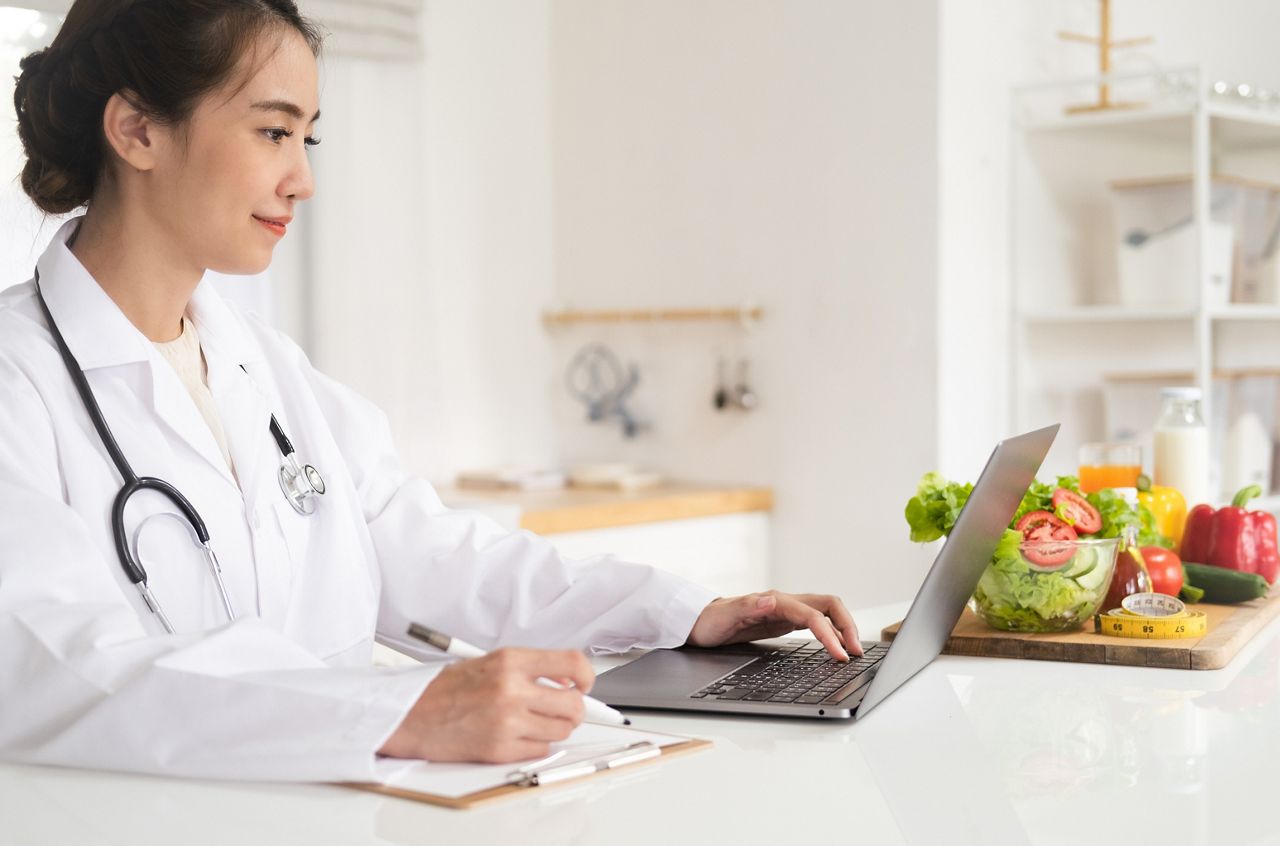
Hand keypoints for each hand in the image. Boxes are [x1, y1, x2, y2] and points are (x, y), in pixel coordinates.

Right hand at [378, 647, 593, 762]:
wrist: (409, 715)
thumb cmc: (446, 689)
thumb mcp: (489, 662)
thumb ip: (530, 668)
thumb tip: (568, 680)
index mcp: (510, 661)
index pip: (572, 664)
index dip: (587, 676)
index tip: (586, 684)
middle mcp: (511, 690)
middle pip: (574, 705)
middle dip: (573, 709)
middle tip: (562, 708)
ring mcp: (506, 722)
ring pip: (561, 730)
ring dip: (554, 728)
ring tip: (532, 720)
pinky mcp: (499, 749)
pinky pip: (540, 750)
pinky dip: (535, 745)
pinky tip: (516, 734)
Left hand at [685, 590, 862, 659]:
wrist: (698, 621)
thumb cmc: (710, 621)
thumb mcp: (725, 617)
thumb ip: (748, 606)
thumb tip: (771, 600)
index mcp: (775, 601)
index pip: (814, 615)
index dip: (830, 634)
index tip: (840, 655)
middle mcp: (784, 602)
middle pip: (829, 606)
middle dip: (847, 626)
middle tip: (856, 652)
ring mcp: (786, 610)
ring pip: (826, 612)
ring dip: (843, 628)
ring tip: (852, 651)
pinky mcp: (784, 620)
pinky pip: (816, 622)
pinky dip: (831, 632)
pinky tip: (834, 646)